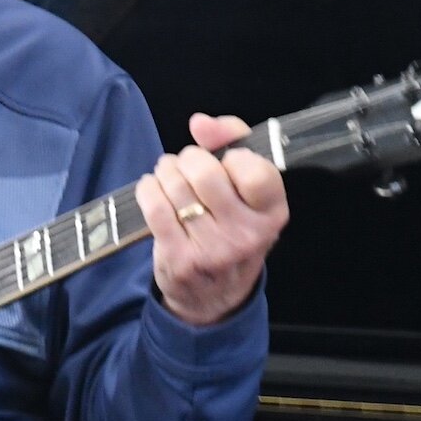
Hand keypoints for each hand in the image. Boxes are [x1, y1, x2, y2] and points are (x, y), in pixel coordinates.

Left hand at [134, 113, 289, 325]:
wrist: (214, 296)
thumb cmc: (231, 229)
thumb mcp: (247, 191)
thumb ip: (232, 142)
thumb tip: (200, 123)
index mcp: (272, 213)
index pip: (253, 170)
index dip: (231, 156)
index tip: (225, 161)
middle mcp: (246, 234)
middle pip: (205, 172)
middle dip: (189, 159)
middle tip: (187, 165)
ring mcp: (212, 250)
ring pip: (175, 186)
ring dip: (166, 171)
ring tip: (169, 176)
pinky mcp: (179, 258)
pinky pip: (154, 206)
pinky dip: (148, 188)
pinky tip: (153, 189)